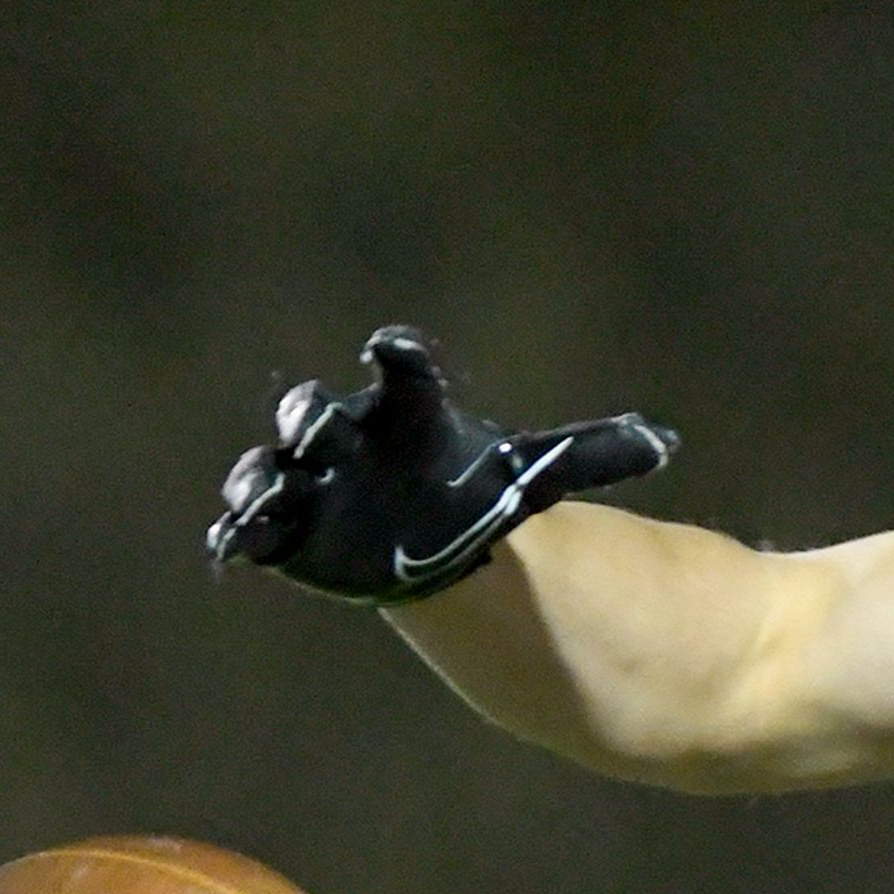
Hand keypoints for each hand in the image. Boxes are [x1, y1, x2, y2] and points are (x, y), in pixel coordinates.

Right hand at [209, 325, 676, 601]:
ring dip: (264, 479)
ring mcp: (318, 484)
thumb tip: (662, 443)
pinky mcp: (296, 532)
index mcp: (411, 412)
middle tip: (306, 417)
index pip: (405, 377)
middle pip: (323, 418)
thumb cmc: (474, 490)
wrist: (424, 530)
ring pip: (280, 472)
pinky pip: (262, 529)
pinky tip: (230, 546)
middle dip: (310, 417)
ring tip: (252, 493)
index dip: (398, 359)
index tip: (390, 347)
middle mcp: (354, 438)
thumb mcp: (533, 477)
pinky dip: (245, 534)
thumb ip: (587, 456)